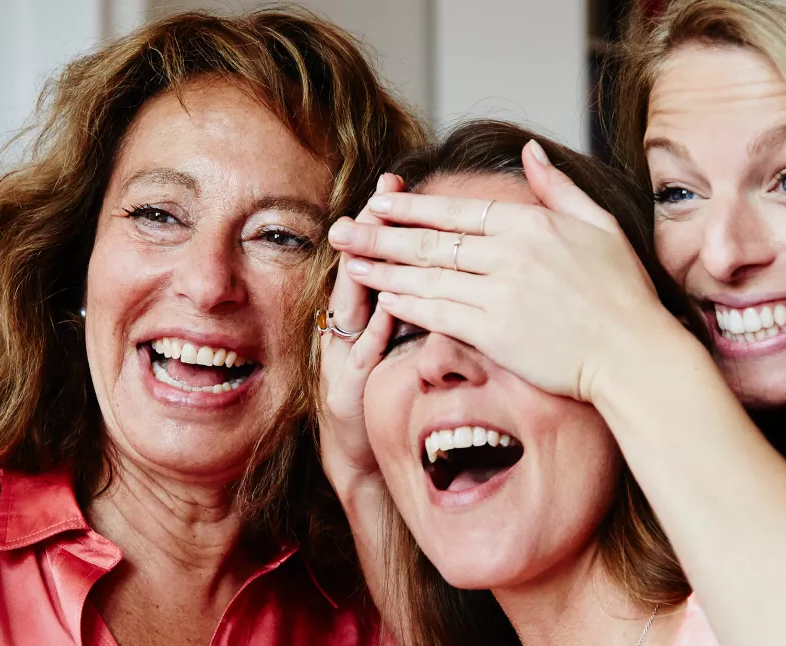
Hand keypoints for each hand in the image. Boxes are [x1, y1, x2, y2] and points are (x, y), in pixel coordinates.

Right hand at [318, 174, 401, 493]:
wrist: (362, 462)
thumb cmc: (386, 400)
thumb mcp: (398, 346)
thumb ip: (414, 305)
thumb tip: (443, 263)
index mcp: (362, 315)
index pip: (377, 257)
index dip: (386, 217)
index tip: (399, 177)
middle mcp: (346, 330)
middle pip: (357, 270)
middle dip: (371, 231)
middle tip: (383, 192)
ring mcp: (343, 358)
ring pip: (351, 308)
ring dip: (362, 274)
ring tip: (376, 239)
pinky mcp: (348, 393)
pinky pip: (361, 358)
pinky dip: (373, 334)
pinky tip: (387, 312)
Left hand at [326, 140, 690, 401]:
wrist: (633, 353)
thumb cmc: (623, 292)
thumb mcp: (599, 225)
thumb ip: (558, 187)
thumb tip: (529, 150)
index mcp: (531, 225)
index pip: (457, 211)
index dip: (411, 207)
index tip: (378, 202)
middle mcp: (509, 255)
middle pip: (430, 241)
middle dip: (378, 234)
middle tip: (340, 229)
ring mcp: (499, 294)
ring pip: (427, 276)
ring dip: (382, 269)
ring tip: (349, 262)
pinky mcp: (495, 334)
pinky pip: (439, 314)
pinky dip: (407, 304)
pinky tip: (382, 298)